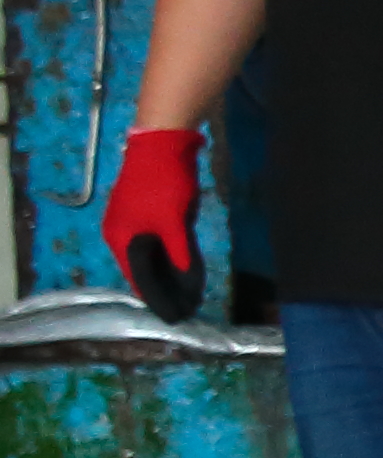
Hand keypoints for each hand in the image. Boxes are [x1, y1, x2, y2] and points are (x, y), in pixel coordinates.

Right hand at [100, 126, 200, 319]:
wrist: (162, 142)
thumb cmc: (162, 183)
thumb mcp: (172, 221)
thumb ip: (178, 252)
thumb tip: (185, 281)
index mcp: (120, 238)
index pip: (136, 277)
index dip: (155, 296)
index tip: (175, 315)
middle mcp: (121, 233)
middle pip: (141, 268)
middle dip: (161, 287)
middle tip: (186, 306)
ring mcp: (133, 221)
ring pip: (149, 254)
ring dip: (166, 271)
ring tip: (186, 292)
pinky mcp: (146, 212)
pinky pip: (157, 241)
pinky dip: (168, 254)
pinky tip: (182, 265)